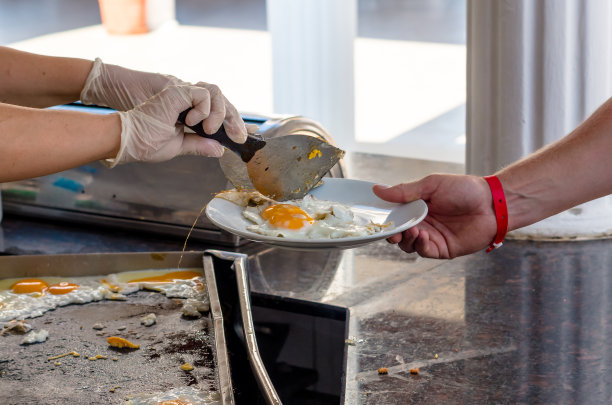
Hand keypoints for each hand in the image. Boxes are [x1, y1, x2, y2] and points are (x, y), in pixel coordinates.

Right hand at [107, 84, 237, 165]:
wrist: (129, 141)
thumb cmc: (147, 143)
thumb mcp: (180, 146)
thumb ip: (200, 145)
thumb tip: (220, 149)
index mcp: (190, 116)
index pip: (219, 114)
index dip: (235, 122)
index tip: (249, 135)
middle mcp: (189, 103)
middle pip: (222, 102)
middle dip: (235, 119)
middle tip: (239, 137)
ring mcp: (184, 96)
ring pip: (216, 94)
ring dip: (219, 113)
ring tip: (210, 130)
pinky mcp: (178, 92)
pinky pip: (203, 94)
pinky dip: (204, 109)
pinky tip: (191, 122)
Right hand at [373, 174, 496, 258]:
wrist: (492, 203)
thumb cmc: (465, 189)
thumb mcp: (431, 185)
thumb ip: (404, 191)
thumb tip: (377, 189)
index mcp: (417, 207)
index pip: (395, 216)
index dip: (386, 219)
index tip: (379, 219)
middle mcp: (422, 223)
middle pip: (399, 233)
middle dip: (392, 233)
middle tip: (393, 231)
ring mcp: (432, 237)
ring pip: (409, 245)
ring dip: (406, 240)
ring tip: (412, 230)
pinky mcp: (443, 249)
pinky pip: (425, 251)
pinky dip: (420, 245)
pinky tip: (422, 236)